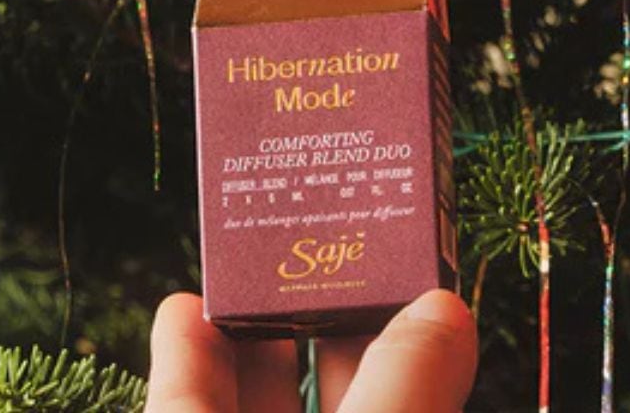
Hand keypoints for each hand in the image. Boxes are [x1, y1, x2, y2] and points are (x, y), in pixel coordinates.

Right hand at [145, 290, 476, 411]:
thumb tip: (447, 308)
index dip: (418, 330)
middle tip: (325, 233)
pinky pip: (186, 410)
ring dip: (252, 329)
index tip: (409, 259)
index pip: (416, 394)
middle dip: (331, 313)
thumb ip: (412, 384)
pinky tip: (182, 307)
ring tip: (251, 260)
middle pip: (342, 388)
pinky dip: (183, 359)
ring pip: (260, 401)